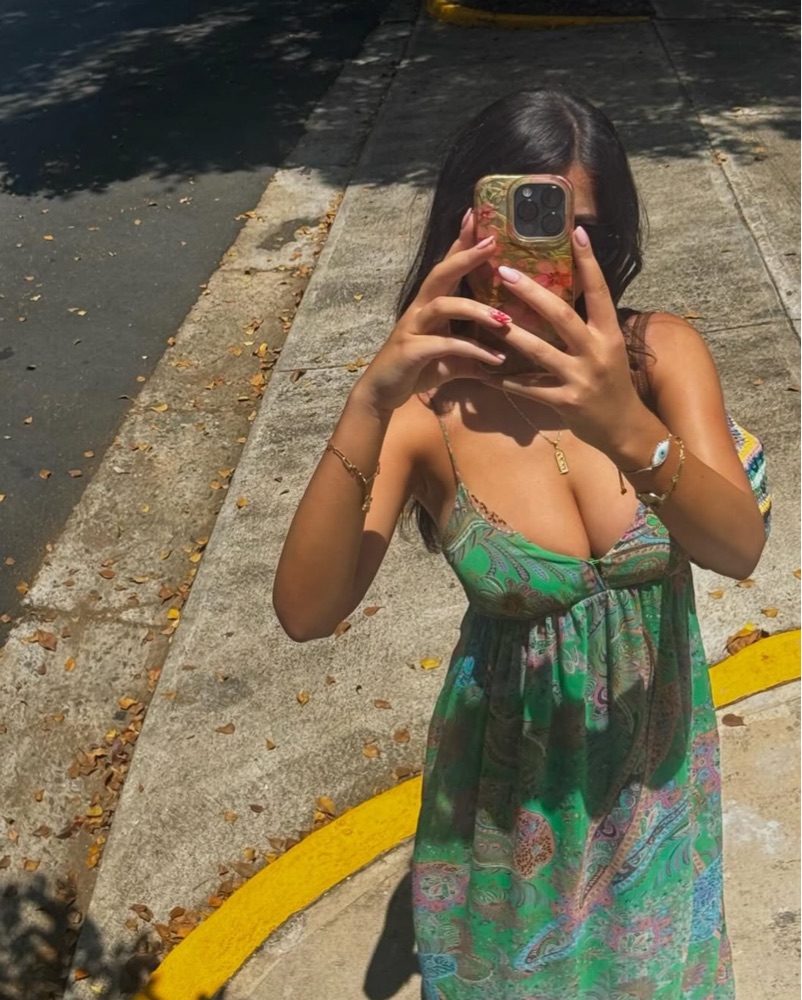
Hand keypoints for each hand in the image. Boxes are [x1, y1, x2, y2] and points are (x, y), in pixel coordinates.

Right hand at [353, 211, 509, 413]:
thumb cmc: (415, 370)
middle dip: (465, 257)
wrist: (382, 393)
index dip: (460, 242)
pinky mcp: (412, 350)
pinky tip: (495, 359)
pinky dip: (473, 350)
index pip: (446, 267)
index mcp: (429, 305)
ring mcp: (413, 328)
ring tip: (506, 320)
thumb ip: (473, 353)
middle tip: (492, 243)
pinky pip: (446, 344)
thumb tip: (501, 356)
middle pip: (440, 274)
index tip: (476, 216)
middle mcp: (419, 310)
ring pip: (445, 306)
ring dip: (478, 310)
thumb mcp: (451, 359)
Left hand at [477, 226, 647, 453]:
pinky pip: (529, 387)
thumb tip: (566, 289)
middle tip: (505, 271)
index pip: (600, 290)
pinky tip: (484, 373)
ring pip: (539, 351)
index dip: (588, 261)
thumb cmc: (611, 383)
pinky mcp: (565, 402)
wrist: (623, 428)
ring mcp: (581, 378)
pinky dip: (506, 380)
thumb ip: (588, 324)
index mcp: (609, 333)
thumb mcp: (608, 348)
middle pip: (562, 315)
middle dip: (532, 292)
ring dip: (510, 334)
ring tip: (486, 317)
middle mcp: (597, 351)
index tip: (575, 230)